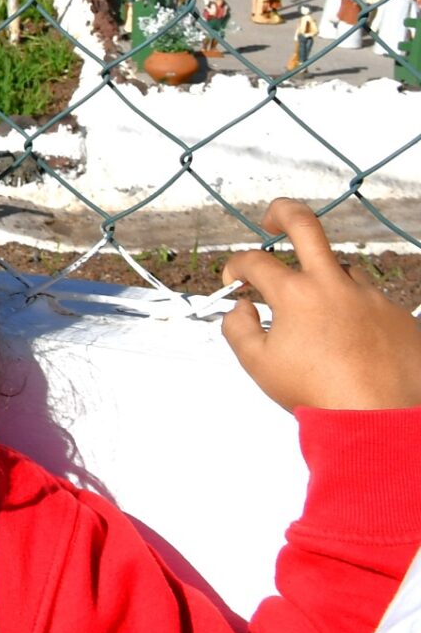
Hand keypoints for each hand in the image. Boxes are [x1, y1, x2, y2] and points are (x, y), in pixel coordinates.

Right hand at [221, 199, 420, 410]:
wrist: (378, 419)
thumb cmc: (315, 393)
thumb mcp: (257, 364)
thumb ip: (236, 327)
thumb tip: (241, 306)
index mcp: (296, 293)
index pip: (254, 261)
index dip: (234, 268)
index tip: (233, 285)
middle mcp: (335, 285)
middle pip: (306, 224)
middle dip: (282, 212)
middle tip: (271, 220)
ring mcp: (372, 297)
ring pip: (342, 272)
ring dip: (324, 284)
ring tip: (321, 322)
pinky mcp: (399, 315)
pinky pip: (371, 304)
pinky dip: (356, 316)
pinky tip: (353, 345)